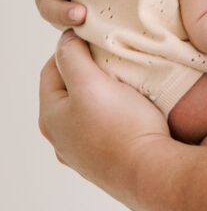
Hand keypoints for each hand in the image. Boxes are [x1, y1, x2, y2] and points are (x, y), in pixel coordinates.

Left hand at [39, 30, 168, 205]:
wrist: (151, 171)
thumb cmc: (122, 127)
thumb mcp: (90, 82)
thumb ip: (73, 56)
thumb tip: (65, 39)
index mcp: (51, 117)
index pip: (51, 69)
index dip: (72, 48)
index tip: (96, 39)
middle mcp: (62, 138)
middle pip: (69, 90)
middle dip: (88, 69)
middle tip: (113, 56)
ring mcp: (83, 152)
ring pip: (88, 109)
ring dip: (103, 91)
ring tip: (126, 80)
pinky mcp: (106, 159)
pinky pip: (105, 126)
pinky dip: (115, 112)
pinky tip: (132, 108)